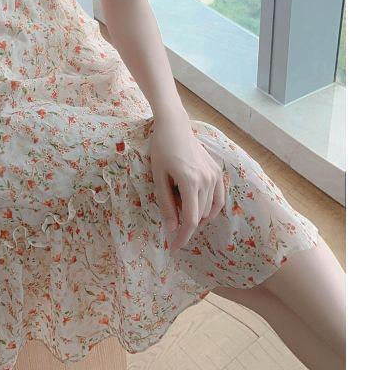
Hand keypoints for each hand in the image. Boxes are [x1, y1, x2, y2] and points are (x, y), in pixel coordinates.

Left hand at [148, 112, 225, 255]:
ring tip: (180, 207)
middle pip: (200, 216)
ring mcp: (215, 175)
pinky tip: (198, 208)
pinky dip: (209, 209)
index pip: (191, 220)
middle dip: (186, 225)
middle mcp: (207, 179)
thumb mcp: (158, 177)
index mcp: (190, 181)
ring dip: (197, 216)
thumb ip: (166, 203)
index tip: (174, 248)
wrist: (174, 126)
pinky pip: (218, 199)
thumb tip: (172, 228)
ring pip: (209, 209)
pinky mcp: (218, 172)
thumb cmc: (161, 149)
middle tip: (171, 221)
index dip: (183, 237)